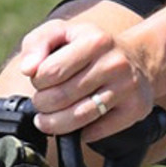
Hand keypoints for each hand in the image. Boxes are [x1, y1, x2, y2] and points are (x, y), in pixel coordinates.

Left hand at [16, 16, 156, 140]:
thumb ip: (37, 45)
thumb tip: (28, 69)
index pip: (50, 72)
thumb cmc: (90, 46)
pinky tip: (77, 124)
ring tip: (47, 120)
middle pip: (61, 97)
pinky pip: (97, 131)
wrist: (137, 58)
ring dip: (54, 124)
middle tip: (42, 102)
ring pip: (78, 117)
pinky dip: (81, 133)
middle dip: (42, 104)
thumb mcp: (62, 32)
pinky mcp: (135, 109)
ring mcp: (127, 87)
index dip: (37, 81)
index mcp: (95, 41)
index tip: (41, 81)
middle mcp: (114, 63)